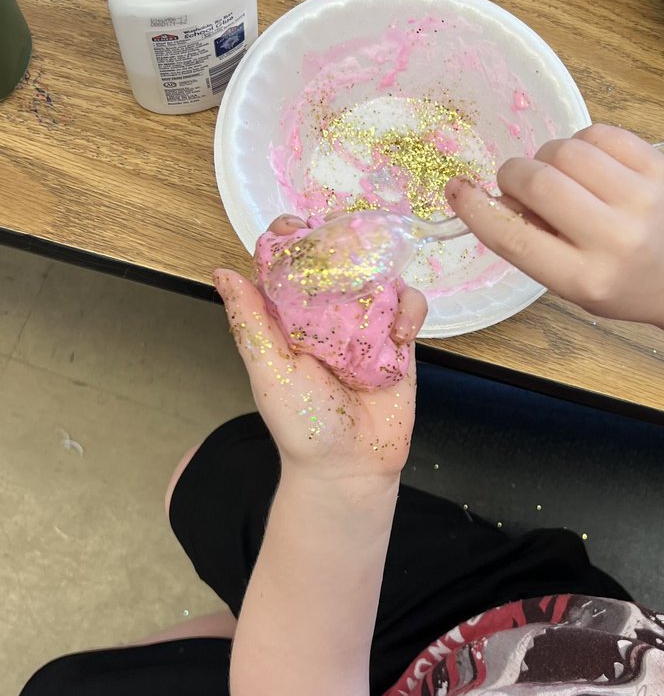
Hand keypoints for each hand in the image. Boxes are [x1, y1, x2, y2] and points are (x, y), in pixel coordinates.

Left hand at [214, 215, 427, 484]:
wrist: (348, 469)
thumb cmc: (302, 427)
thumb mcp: (268, 371)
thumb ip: (249, 322)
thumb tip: (222, 272)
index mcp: (289, 318)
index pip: (287, 264)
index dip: (290, 239)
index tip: (294, 227)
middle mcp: (328, 316)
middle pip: (337, 260)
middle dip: (344, 243)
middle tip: (348, 244)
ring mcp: (366, 328)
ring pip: (379, 277)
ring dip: (382, 275)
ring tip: (378, 297)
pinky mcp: (400, 344)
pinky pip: (410, 309)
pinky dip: (409, 311)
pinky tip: (400, 333)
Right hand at [445, 124, 663, 331]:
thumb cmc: (625, 285)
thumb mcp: (573, 285)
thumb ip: (534, 245)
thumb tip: (497, 196)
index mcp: (586, 280)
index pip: (515, 238)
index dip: (477, 210)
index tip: (457, 190)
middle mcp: (614, 241)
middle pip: (537, 182)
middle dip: (515, 176)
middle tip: (522, 187)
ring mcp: (641, 200)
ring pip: (564, 150)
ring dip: (548, 159)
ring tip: (563, 180)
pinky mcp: (659, 168)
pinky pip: (598, 134)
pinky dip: (582, 145)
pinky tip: (592, 167)